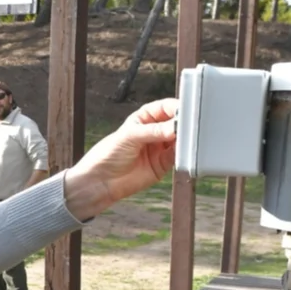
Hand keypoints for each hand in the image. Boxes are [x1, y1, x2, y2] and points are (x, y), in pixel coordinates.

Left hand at [63, 98, 177, 220]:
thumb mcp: (129, 136)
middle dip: (184, 124)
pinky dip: (184, 153)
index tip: (186, 111)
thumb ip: (153, 131)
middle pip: (176, 123)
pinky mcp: (163, 164)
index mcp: (144, 118)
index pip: (165, 107)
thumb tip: (174, 127)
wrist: (101, 182)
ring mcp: (160, 147)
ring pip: (180, 139)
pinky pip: (178, 156)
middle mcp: (155, 131)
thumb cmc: (108, 154)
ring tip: (188, 139)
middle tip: (189, 126)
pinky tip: (185, 151)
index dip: (177, 107)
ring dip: (185, 139)